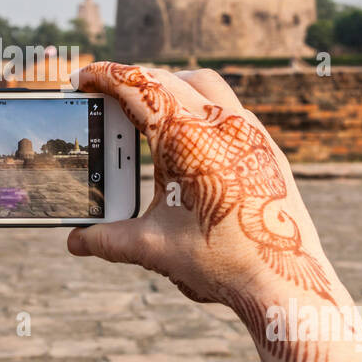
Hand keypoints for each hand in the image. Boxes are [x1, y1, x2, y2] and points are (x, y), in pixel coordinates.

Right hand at [67, 62, 339, 307]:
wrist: (285, 284)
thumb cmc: (222, 262)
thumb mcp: (153, 248)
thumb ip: (108, 240)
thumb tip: (76, 242)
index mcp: (186, 137)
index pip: (137, 89)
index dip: (103, 78)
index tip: (81, 78)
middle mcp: (220, 124)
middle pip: (166, 79)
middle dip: (131, 81)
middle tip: (103, 94)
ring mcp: (249, 132)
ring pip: (202, 84)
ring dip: (169, 85)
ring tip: (145, 108)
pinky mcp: (266, 147)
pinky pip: (228, 107)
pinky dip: (199, 105)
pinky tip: (188, 137)